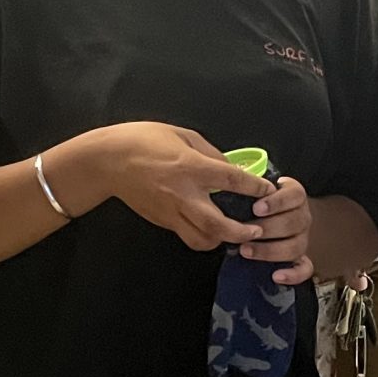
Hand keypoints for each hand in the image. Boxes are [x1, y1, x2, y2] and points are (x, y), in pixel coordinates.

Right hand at [79, 123, 264, 252]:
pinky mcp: (162, 221)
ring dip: (221, 241)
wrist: (108, 161)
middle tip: (256, 231)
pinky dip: (202, 236)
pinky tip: (209, 229)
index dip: (255, 188)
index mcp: (192, 167)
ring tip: (232, 235)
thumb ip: (210, 152)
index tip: (269, 191)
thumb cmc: (144, 139)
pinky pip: (186, 235)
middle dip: (241, 233)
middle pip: (218, 226)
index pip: (232, 181)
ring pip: (202, 240)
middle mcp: (183, 194)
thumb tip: (230, 167)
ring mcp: (171, 212)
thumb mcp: (183, 135)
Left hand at [237, 176, 315, 288]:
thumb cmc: (258, 203)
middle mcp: (302, 217)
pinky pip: (304, 269)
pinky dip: (293, 275)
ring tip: (246, 251)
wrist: (275, 218)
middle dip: (267, 228)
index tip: (256, 208)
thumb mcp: (257, 191)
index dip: (276, 202)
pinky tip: (276, 276)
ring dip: (269, 250)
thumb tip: (228, 191)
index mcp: (295, 197)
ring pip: (296, 246)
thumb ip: (250, 190)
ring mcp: (303, 239)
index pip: (294, 196)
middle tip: (245, 231)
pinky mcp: (301, 258)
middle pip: (293, 223)